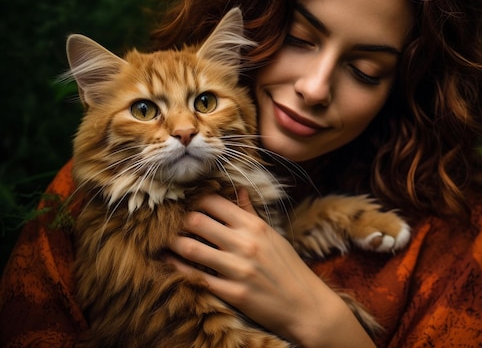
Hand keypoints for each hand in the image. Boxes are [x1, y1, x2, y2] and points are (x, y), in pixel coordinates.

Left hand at [168, 190, 375, 347]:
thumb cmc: (288, 268)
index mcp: (254, 226)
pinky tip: (169, 262)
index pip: (214, 202)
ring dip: (173, 243)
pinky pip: (197, 278)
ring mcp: (239, 269)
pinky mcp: (233, 293)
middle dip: (177, 220)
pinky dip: (178, 268)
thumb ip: (251, 213)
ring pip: (191, 248)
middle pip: (197, 220)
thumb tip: (238, 190)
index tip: (182, 202)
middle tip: (166, 222)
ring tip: (163, 240)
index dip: (192, 199)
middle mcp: (245, 243)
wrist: (305, 305)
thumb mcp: (273, 235)